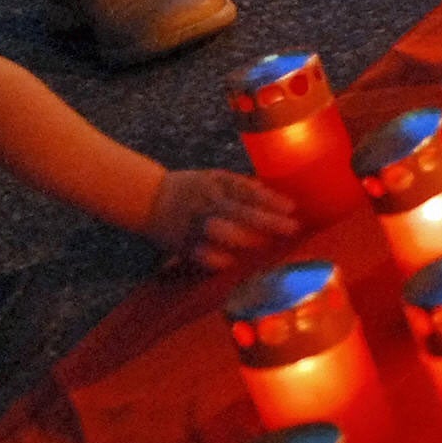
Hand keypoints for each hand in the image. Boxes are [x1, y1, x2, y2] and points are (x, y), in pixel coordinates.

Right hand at [146, 169, 299, 269]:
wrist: (149, 198)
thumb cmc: (192, 188)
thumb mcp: (215, 178)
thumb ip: (243, 187)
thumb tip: (275, 195)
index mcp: (216, 184)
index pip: (247, 191)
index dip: (270, 200)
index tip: (292, 208)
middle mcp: (206, 202)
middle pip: (239, 211)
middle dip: (267, 221)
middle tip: (291, 228)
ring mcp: (193, 223)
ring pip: (218, 230)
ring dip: (242, 238)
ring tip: (264, 244)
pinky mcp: (181, 244)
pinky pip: (198, 252)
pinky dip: (213, 258)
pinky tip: (230, 263)